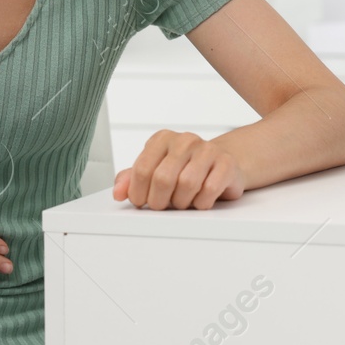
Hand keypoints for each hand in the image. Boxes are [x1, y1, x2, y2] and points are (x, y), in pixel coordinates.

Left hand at [112, 130, 244, 209]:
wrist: (221, 163)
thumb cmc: (183, 169)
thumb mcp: (154, 170)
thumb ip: (131, 179)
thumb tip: (118, 193)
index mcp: (162, 139)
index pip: (142, 169)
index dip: (138, 193)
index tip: (141, 202)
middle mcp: (185, 140)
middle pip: (162, 178)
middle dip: (159, 201)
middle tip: (161, 205)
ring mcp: (207, 149)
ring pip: (187, 184)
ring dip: (181, 202)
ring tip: (182, 202)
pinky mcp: (226, 163)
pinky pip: (210, 189)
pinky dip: (201, 202)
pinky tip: (200, 199)